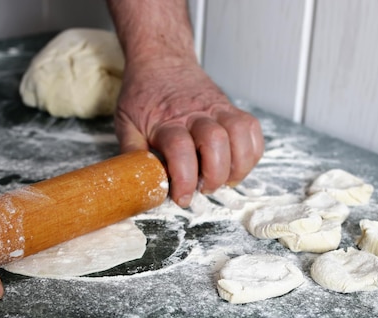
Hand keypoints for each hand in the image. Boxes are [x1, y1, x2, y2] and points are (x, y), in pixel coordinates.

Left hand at [114, 60, 263, 206]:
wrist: (161, 59)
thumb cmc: (143, 94)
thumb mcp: (126, 123)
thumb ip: (132, 154)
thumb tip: (136, 183)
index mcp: (166, 120)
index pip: (180, 150)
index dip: (183, 179)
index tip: (181, 197)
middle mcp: (195, 113)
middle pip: (215, 142)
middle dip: (214, 175)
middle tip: (203, 188)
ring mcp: (216, 108)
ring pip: (239, 134)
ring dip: (237, 165)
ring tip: (225, 180)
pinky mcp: (230, 107)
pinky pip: (251, 128)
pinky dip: (251, 151)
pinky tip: (238, 164)